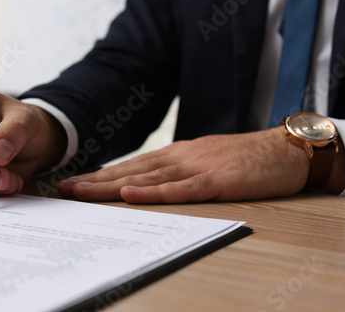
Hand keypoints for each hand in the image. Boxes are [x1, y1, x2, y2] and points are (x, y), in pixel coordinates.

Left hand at [57, 127, 311, 202]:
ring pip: (146, 177)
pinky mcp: (216, 180)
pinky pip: (180, 188)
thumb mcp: (203, 163)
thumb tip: (149, 184)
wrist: (282, 150)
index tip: (73, 183)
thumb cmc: (243, 159)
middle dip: (93, 180)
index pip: (130, 166)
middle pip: (129, 170)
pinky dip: (153, 192)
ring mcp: (196, 167)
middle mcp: (178, 158)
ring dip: (111, 185)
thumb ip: (177, 173)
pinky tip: (130, 194)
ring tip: (81, 192)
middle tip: (62, 188)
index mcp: (175, 155)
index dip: (99, 175)